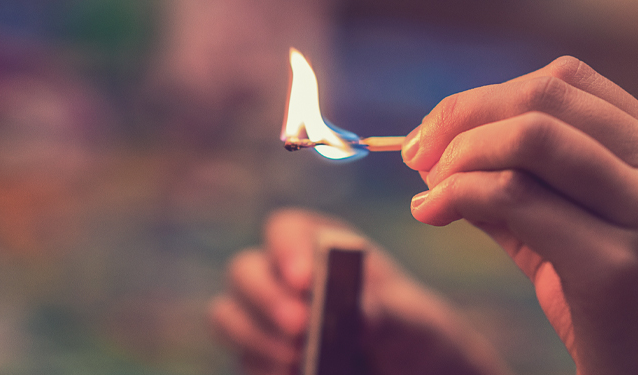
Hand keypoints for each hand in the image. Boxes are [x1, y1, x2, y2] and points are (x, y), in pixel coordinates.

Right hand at [209, 208, 508, 374]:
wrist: (409, 367)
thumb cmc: (408, 331)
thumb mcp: (410, 321)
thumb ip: (386, 314)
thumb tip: (359, 316)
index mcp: (318, 244)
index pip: (285, 229)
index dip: (287, 249)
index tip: (304, 280)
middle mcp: (282, 276)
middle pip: (244, 270)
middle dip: (266, 298)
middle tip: (301, 327)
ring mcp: (265, 318)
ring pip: (228, 315)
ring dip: (255, 337)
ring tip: (296, 359)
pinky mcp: (259, 356)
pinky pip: (243, 359)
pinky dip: (261, 366)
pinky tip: (291, 374)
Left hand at [403, 56, 637, 373]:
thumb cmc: (625, 317)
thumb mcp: (577, 238)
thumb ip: (520, 192)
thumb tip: (438, 156)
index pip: (566, 82)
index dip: (487, 98)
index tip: (439, 130)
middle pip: (543, 96)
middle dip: (462, 116)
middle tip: (418, 151)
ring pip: (529, 136)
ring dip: (459, 154)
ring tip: (428, 186)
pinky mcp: (618, 265)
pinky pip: (514, 196)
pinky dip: (457, 194)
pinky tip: (431, 211)